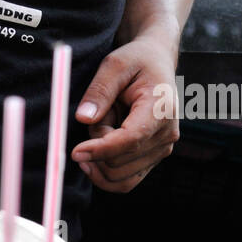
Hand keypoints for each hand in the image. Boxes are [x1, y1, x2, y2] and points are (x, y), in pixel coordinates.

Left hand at [70, 36, 179, 192]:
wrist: (157, 63)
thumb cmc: (137, 61)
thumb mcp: (115, 64)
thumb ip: (99, 90)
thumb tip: (84, 119)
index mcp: (161, 108)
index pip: (130, 139)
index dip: (101, 149)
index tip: (75, 152)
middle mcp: (166, 134)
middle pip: (120, 160)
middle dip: (96, 143)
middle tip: (98, 113)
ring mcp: (162, 149)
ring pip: (119, 173)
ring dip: (101, 154)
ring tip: (105, 121)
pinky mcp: (154, 158)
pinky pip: (125, 180)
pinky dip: (105, 168)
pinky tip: (97, 146)